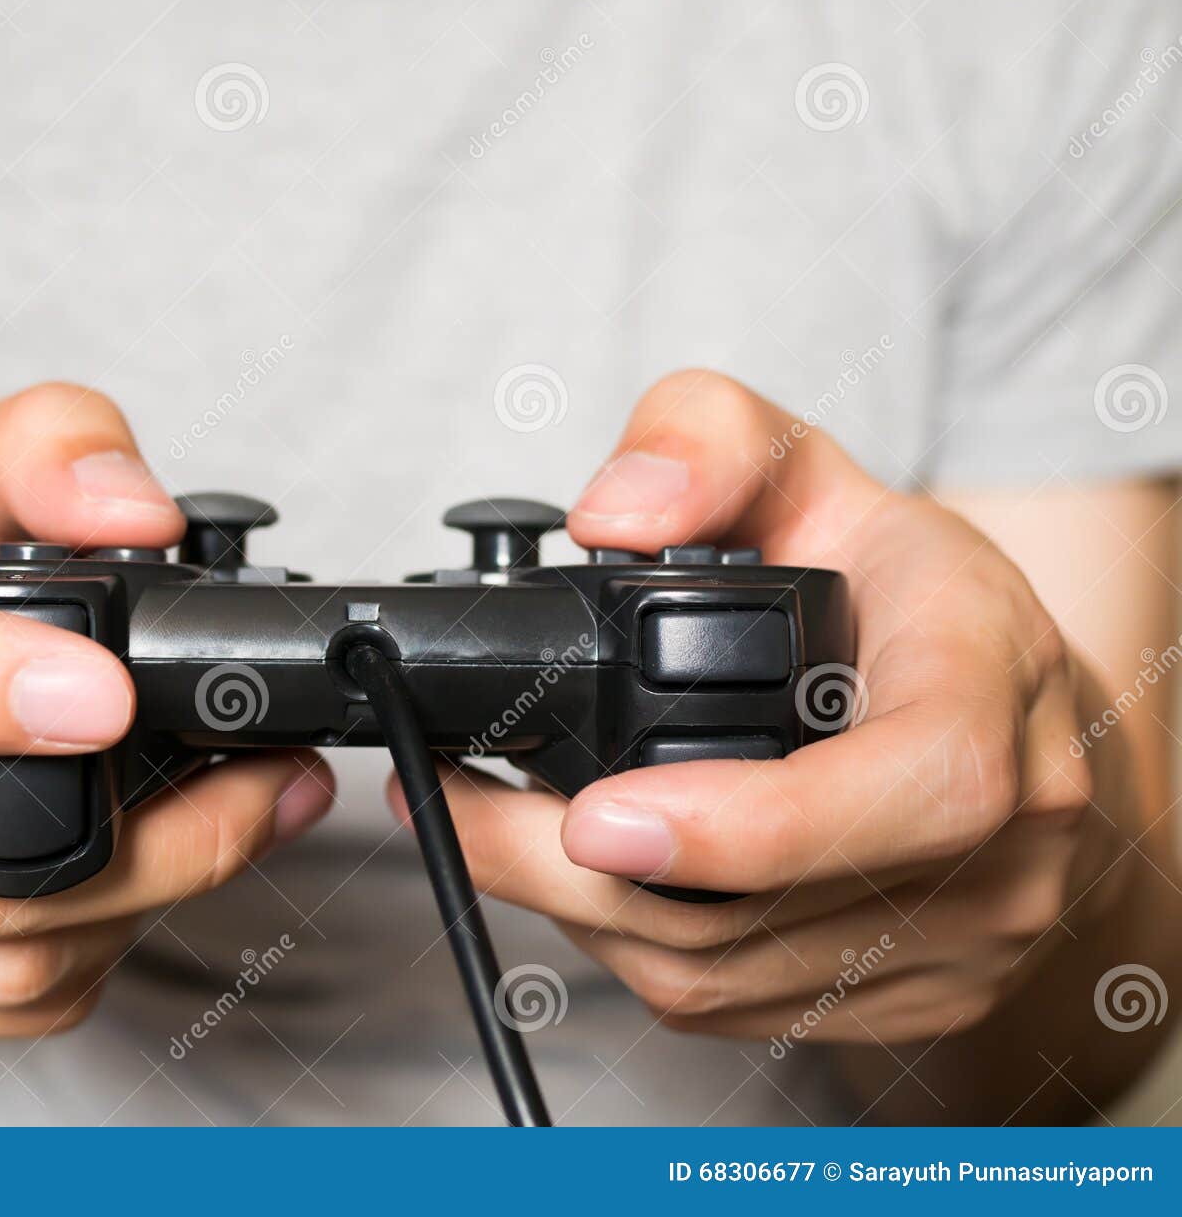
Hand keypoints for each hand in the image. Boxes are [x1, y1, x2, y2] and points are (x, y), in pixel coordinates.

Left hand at [392, 370, 1124, 1049]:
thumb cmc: (908, 593)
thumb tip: (614, 513)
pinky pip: (729, 1001)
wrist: (998, 710)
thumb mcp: (812, 469)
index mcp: (990, 693)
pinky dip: (623, 941)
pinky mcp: (903, 1000)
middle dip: (571, 870)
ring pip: (723, 972)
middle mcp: (998, 844)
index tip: (596, 819)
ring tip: (477, 825)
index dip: (753, 826)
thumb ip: (709, 442)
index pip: (915, 787)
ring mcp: (957, 941)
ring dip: (572, 906)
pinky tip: (571, 871)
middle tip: (445, 804)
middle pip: (765, 909)